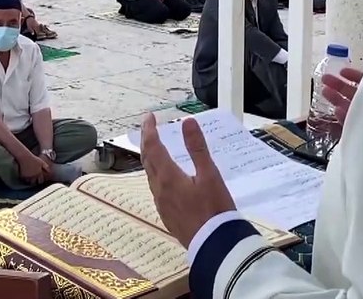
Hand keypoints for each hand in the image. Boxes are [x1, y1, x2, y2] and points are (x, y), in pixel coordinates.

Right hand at [17, 153, 48, 184]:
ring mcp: (28, 176)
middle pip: (34, 183)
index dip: (40, 180)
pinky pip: (24, 180)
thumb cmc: (33, 159)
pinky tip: (26, 176)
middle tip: (34, 179)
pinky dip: (25, 179)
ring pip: (29, 182)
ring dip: (30, 181)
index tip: (39, 179)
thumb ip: (46, 167)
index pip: (41, 181)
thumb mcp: (41, 162)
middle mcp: (34, 176)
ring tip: (30, 178)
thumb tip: (49, 171)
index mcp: (39, 173)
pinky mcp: (23, 176)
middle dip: (35, 181)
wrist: (25, 157)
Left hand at [140, 114, 236, 247]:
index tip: (150, 117)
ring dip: (151, 158)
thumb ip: (197, 148)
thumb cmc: (215, 210)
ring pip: (150, 175)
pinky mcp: (167, 215)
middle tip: (150, 127)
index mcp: (168, 177)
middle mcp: (159, 190)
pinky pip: (156, 189)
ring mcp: (161, 204)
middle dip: (147, 141)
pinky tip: (166, 176)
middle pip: (147, 160)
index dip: (149, 129)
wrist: (214, 245)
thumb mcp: (210, 174)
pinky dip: (157, 174)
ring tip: (156, 147)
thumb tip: (188, 122)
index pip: (152, 147)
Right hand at [321, 66, 362, 133]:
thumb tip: (359, 81)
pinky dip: (343, 118)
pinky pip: (351, 125)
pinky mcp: (361, 136)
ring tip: (325, 91)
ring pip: (350, 108)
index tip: (342, 72)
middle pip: (355, 95)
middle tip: (325, 79)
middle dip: (339, 86)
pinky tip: (336, 111)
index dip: (354, 76)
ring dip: (336, 99)